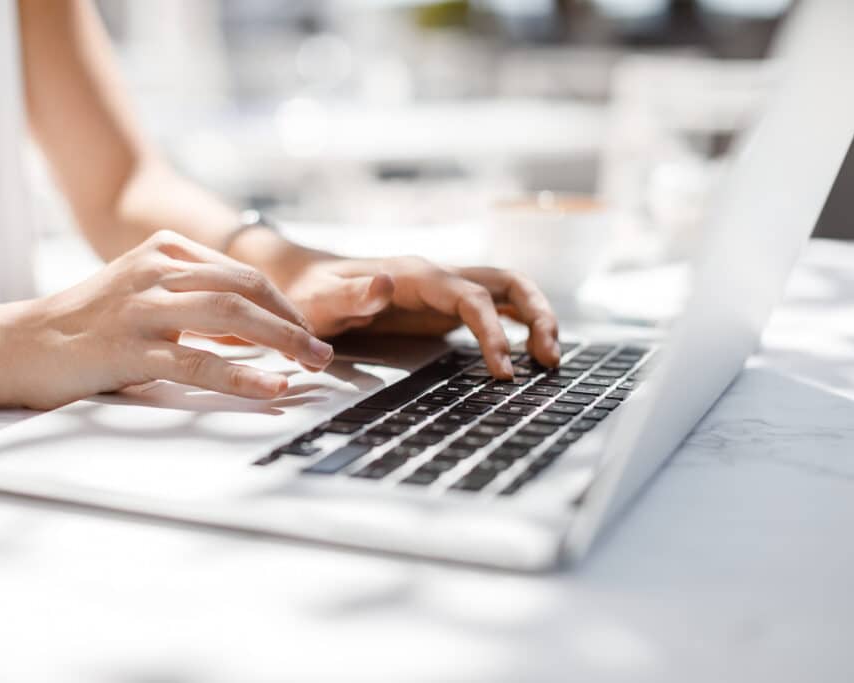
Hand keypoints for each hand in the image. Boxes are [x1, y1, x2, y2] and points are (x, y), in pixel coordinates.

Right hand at [0, 231, 334, 409]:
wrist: (18, 343)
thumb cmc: (89, 324)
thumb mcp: (145, 292)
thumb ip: (195, 297)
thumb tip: (256, 327)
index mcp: (164, 250)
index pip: (243, 274)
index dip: (284, 306)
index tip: (307, 334)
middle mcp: (156, 269)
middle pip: (246, 289)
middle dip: (293, 322)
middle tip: (322, 352)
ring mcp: (141, 306)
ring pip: (231, 316)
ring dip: (282, 341)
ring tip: (313, 364)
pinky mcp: (128, 346)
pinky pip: (198, 360)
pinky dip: (243, 375)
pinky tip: (272, 387)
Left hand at [279, 255, 559, 378]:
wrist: (303, 281)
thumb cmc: (311, 294)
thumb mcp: (321, 300)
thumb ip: (352, 296)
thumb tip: (386, 286)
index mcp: (416, 276)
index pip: (471, 297)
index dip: (494, 332)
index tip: (503, 370)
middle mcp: (439, 277)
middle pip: (507, 283)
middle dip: (537, 315)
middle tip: (549, 361)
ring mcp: (445, 290)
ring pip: (508, 291)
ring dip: (536, 318)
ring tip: (550, 360)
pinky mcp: (445, 306)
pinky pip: (494, 308)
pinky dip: (518, 326)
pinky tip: (528, 355)